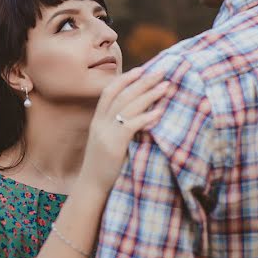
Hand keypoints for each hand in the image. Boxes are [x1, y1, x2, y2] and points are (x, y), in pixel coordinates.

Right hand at [78, 67, 168, 196]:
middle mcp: (100, 123)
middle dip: (143, 81)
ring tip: (166, 86)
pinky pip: (130, 126)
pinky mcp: (113, 146)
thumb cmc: (104, 167)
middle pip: (122, 95)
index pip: (110, 92)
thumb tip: (138, 116)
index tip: (142, 69)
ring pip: (128, 106)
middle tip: (161, 71)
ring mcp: (105, 134)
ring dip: (149, 94)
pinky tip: (159, 111)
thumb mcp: (106, 142)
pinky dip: (146, 117)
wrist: (91, 187)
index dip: (125, 79)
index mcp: (97, 121)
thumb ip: (116, 128)